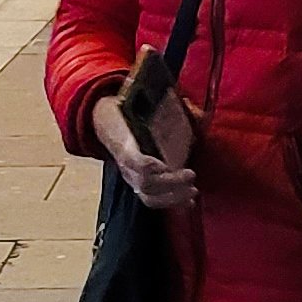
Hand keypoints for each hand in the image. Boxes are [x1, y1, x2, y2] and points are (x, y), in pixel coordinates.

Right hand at [92, 90, 196, 209]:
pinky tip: (188, 202)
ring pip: (148, 196)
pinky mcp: (137, 183)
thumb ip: (165, 101)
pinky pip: (152, 199)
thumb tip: (199, 112)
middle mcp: (125, 164)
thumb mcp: (136, 98)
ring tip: (193, 191)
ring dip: (173, 197)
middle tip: (191, 175)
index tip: (168, 166)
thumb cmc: (124, 110)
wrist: (103, 120)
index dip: (149, 167)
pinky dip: (171, 203)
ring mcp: (130, 176)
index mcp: (125, 142)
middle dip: (171, 183)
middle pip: (145, 183)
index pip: (133, 161)